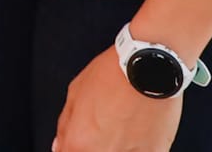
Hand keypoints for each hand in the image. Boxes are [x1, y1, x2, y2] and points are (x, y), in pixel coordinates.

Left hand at [52, 49, 180, 151]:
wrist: (150, 67)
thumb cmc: (115, 74)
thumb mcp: (76, 92)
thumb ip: (66, 124)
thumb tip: (61, 143)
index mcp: (78, 142)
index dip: (75, 146)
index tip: (82, 140)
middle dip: (97, 145)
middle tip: (107, 128)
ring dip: (119, 146)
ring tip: (125, 126)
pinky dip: (139, 146)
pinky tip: (140, 129)